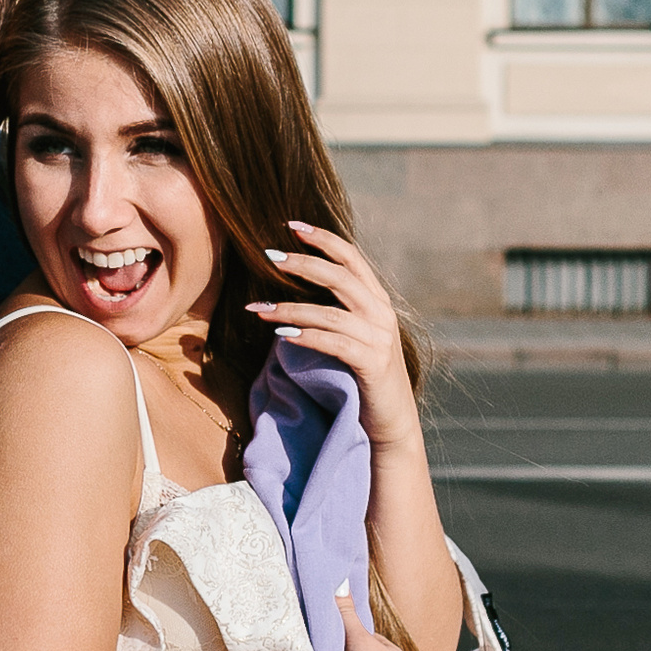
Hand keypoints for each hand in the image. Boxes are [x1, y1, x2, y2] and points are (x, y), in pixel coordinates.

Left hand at [246, 222, 421, 449]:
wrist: (392, 424)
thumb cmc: (363, 379)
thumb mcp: (353, 337)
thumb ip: (335, 313)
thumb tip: (292, 294)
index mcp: (377, 301)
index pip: (351, 258)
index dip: (323, 239)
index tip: (291, 225)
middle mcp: (382, 314)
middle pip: (340, 277)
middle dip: (303, 264)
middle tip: (268, 256)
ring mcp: (380, 339)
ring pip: (331, 313)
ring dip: (290, 309)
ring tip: (258, 308)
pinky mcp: (374, 364)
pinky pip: (335, 344)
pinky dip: (307, 337)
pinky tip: (282, 336)